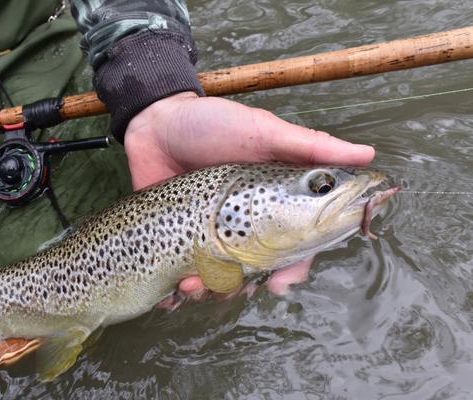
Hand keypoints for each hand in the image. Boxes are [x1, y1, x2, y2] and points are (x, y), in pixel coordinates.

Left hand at [125, 92, 374, 298]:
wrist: (156, 120)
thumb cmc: (212, 122)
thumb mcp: (262, 131)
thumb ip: (309, 147)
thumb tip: (368, 155)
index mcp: (268, 204)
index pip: (291, 247)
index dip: (291, 269)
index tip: (280, 283)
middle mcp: (239, 225)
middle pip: (251, 273)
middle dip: (240, 287)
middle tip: (227, 287)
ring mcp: (204, 234)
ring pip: (214, 280)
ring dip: (206, 291)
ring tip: (190, 284)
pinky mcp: (172, 237)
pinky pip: (175, 275)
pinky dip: (173, 291)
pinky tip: (169, 292)